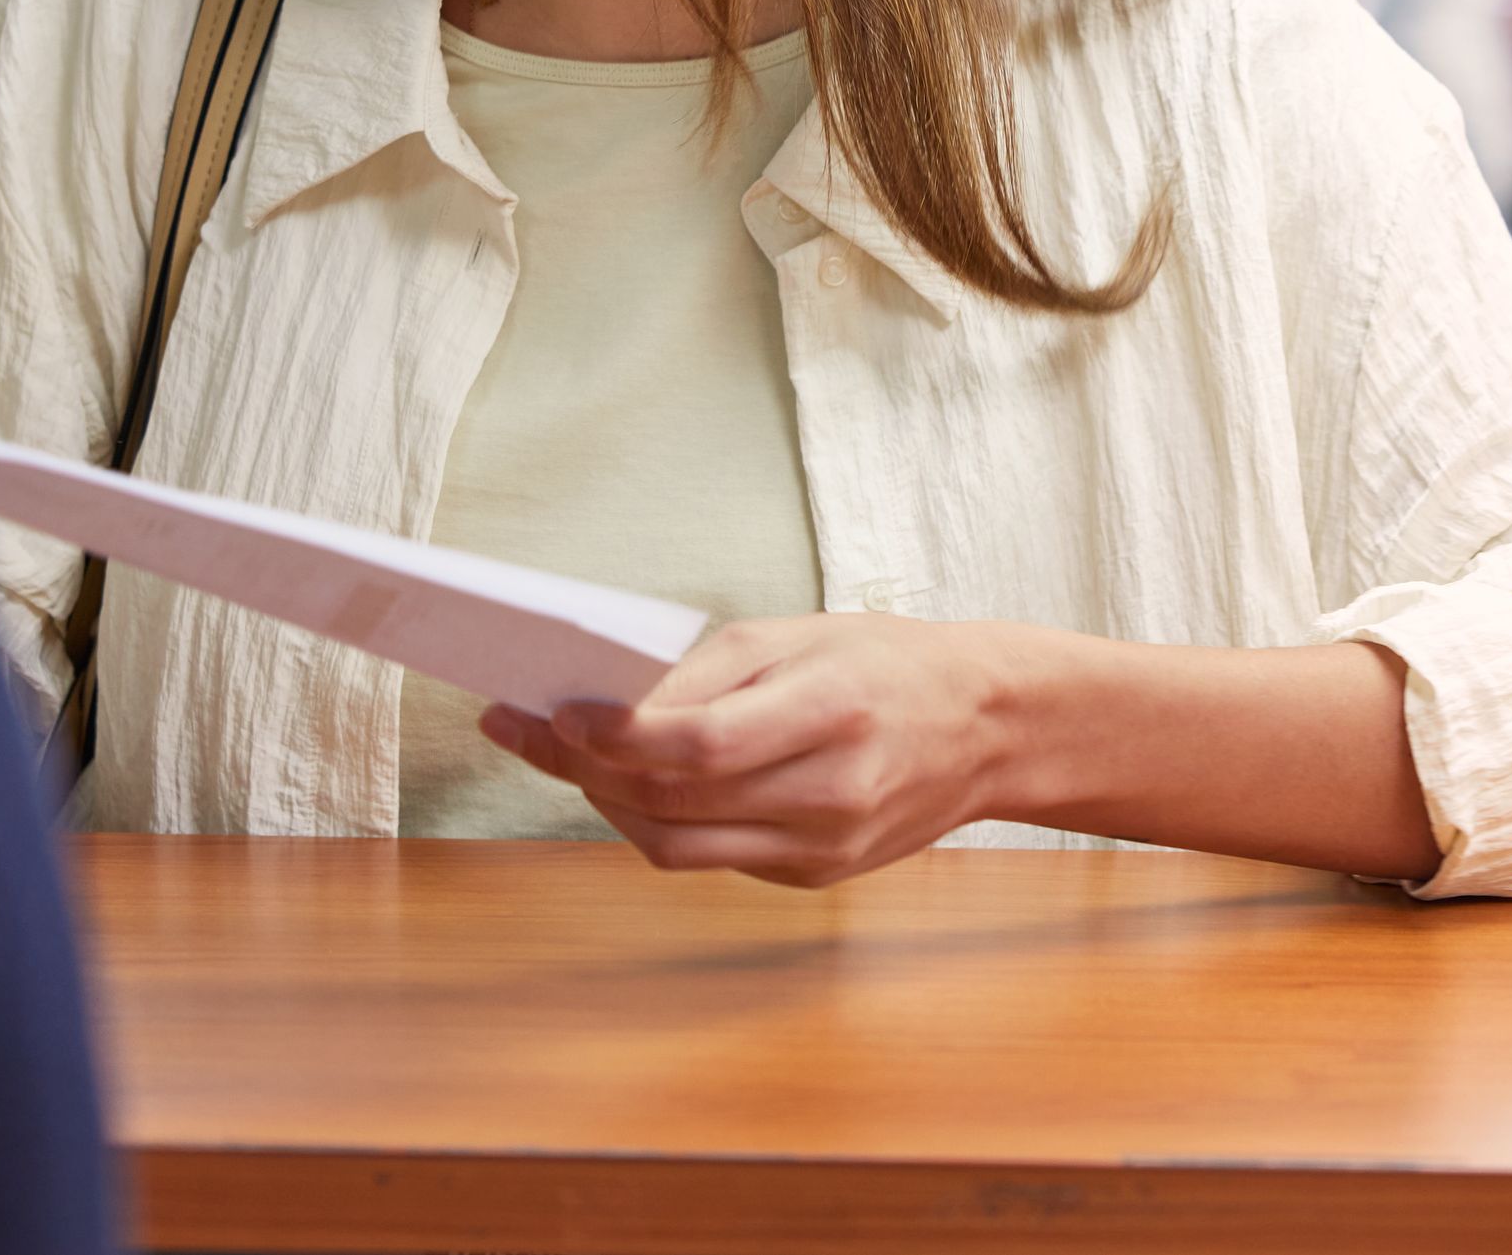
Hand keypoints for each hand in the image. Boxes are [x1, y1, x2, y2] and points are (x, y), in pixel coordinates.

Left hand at [479, 613, 1030, 888]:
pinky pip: (711, 857)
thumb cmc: (886, 663)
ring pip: (678, 847)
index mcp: (832, 713)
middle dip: (583, 768)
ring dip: (606, 803)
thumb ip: (704, 673)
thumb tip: (605, 703)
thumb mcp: (798, 637)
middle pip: (676, 801)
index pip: (700, 746)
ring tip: (563, 758)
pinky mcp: (815, 874)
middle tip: (524, 729)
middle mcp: (830, 793)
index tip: (553, 712)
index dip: (616, 737)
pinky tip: (631, 784)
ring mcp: (823, 846)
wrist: (987, 727)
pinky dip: (659, 822)